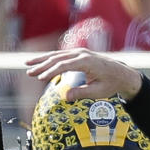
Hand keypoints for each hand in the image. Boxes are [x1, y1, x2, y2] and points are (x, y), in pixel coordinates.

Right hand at [25, 48, 142, 101]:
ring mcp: (79, 52)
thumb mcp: (98, 92)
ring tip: (28, 66)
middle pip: (57, 58)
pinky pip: (61, 55)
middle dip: (41, 66)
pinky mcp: (78, 54)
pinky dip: (49, 59)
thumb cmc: (111, 84)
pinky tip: (39, 63)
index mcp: (86, 62)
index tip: (41, 78)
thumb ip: (82, 93)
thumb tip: (65, 97)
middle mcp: (81, 54)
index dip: (51, 71)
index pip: (64, 65)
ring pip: (57, 55)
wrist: (121, 74)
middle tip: (29, 74)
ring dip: (41, 60)